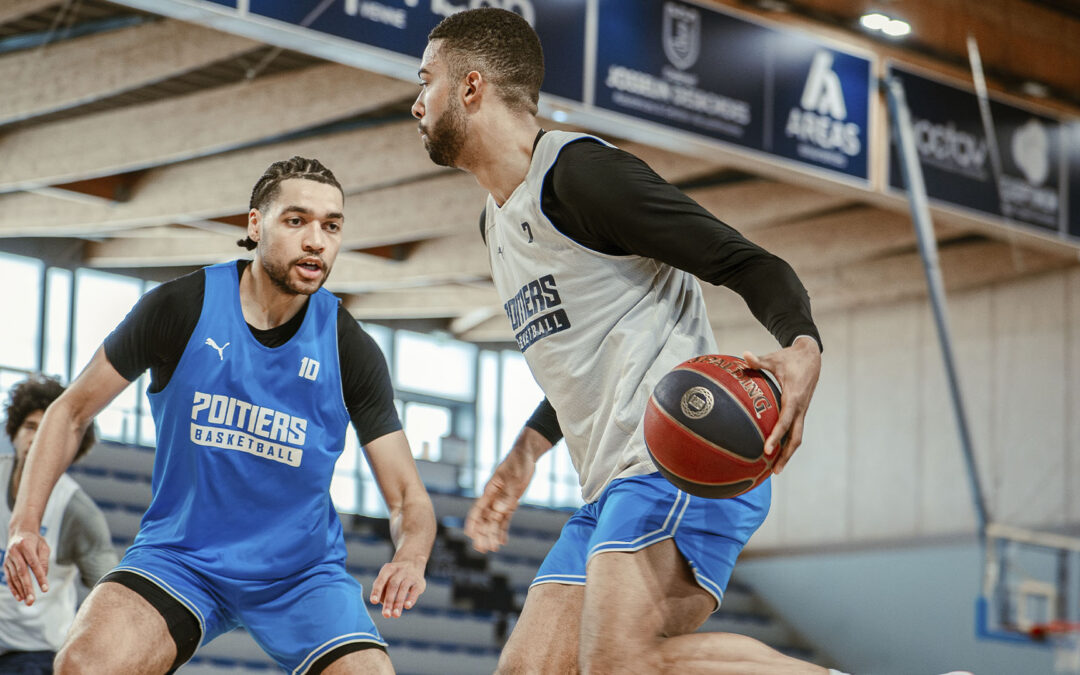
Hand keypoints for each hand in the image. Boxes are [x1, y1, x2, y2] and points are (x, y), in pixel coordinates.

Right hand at [4, 527, 49, 605]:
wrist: (20, 532)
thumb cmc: (35, 541)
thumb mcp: (44, 546)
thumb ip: (44, 560)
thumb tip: (44, 576)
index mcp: (26, 545)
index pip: (34, 564)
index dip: (39, 577)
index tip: (45, 589)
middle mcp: (15, 552)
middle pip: (22, 572)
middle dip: (27, 587)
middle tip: (32, 601)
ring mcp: (8, 558)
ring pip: (14, 577)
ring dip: (20, 590)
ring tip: (27, 601)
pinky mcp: (5, 564)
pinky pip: (9, 578)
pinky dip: (14, 588)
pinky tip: (19, 596)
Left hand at [370, 558, 425, 618]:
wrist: (413, 563)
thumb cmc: (394, 577)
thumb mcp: (386, 579)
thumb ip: (382, 592)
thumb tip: (386, 606)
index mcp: (388, 569)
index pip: (381, 580)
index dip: (377, 591)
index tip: (373, 601)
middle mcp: (399, 571)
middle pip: (392, 586)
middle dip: (389, 601)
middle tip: (386, 615)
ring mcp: (410, 576)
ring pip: (403, 589)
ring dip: (398, 603)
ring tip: (395, 615)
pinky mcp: (419, 582)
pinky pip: (415, 591)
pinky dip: (411, 598)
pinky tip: (407, 606)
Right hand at [464, 449, 535, 553]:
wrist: (526, 456)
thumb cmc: (518, 462)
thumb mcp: (514, 477)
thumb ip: (507, 494)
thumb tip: (499, 510)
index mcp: (490, 491)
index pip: (478, 509)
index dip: (473, 522)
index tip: (469, 534)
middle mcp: (493, 498)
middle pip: (484, 519)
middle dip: (482, 534)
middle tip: (482, 549)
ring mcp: (501, 501)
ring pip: (494, 522)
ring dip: (492, 535)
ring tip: (491, 549)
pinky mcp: (511, 503)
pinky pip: (505, 519)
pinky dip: (503, 530)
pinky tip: (502, 542)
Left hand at [743, 336, 820, 474]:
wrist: (811, 356)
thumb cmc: (790, 357)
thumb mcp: (774, 358)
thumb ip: (759, 360)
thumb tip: (744, 355)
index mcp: (794, 397)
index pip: (785, 421)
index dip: (777, 436)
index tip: (767, 449)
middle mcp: (800, 407)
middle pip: (795, 437)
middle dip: (786, 455)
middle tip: (774, 471)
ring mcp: (802, 410)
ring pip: (797, 436)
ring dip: (788, 453)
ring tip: (775, 469)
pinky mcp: (801, 410)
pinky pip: (795, 430)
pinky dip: (787, 442)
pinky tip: (776, 452)